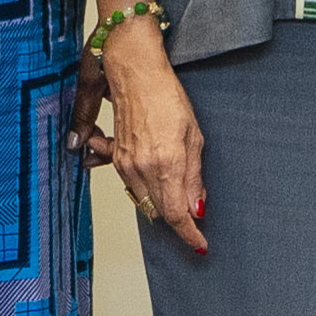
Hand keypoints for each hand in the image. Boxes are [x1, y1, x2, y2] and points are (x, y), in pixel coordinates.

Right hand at [94, 31, 206, 245]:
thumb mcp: (194, 136)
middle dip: (178, 217)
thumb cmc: (167, 96)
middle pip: (160, 211)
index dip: (188, 233)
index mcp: (166, 163)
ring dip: (162, 202)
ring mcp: (125, 164)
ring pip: (146, 201)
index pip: (175, 214)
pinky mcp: (116, 158)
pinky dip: (146, 189)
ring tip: (178, 191)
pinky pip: (131, 186)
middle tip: (194, 213)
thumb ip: (194, 177)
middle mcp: (142, 168)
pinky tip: (156, 177)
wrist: (134, 73)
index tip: (199, 242)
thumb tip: (196, 207)